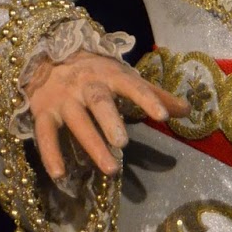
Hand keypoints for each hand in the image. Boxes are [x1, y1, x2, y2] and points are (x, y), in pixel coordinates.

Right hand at [25, 51, 188, 178]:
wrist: (45, 57)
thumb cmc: (94, 71)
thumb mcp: (122, 76)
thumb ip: (153, 94)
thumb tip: (187, 110)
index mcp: (110, 74)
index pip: (131, 85)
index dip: (147, 99)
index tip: (163, 116)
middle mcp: (86, 85)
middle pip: (99, 101)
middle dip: (111, 121)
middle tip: (123, 142)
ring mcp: (64, 99)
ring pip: (78, 121)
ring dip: (92, 145)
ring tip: (111, 169)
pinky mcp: (44, 113)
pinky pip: (46, 134)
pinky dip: (50, 153)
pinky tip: (59, 174)